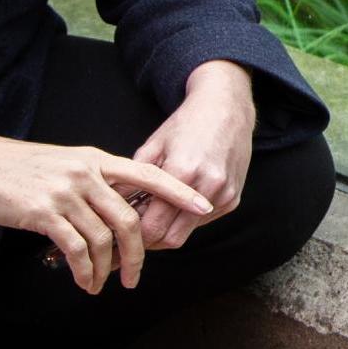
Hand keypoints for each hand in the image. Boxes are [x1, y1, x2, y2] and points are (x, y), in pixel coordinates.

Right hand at [0, 128, 211, 294]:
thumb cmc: (16, 169)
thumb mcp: (63, 164)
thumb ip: (92, 181)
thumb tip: (116, 209)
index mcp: (96, 159)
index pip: (149, 174)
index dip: (179, 192)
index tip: (203, 208)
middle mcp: (87, 172)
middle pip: (130, 218)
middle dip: (139, 254)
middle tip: (135, 278)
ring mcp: (66, 191)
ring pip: (104, 238)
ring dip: (107, 269)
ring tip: (102, 285)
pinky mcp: (44, 212)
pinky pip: (78, 248)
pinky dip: (86, 271)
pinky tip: (85, 282)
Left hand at [132, 60, 256, 252]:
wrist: (226, 107)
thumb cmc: (186, 123)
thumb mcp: (153, 145)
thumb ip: (133, 180)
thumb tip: (113, 209)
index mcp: (183, 171)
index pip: (152, 226)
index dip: (132, 235)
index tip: (119, 234)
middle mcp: (207, 186)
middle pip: (171, 239)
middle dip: (149, 241)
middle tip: (133, 234)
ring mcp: (224, 194)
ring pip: (187, 234)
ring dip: (168, 231)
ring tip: (152, 218)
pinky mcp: (234, 198)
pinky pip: (203, 222)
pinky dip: (186, 220)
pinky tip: (176, 205)